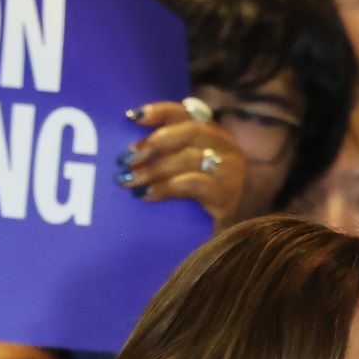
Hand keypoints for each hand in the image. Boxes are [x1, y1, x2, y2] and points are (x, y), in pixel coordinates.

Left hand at [118, 101, 247, 229]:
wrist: (226, 247)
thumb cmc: (196, 207)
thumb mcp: (182, 173)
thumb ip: (167, 153)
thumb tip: (129, 147)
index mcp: (216, 137)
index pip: (188, 113)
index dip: (160, 111)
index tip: (131, 117)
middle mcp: (229, 150)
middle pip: (191, 131)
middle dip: (154, 142)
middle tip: (126, 158)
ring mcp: (232, 174)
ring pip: (190, 157)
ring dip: (154, 168)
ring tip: (129, 181)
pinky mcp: (228, 198)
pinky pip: (194, 184)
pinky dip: (166, 187)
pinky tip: (147, 195)